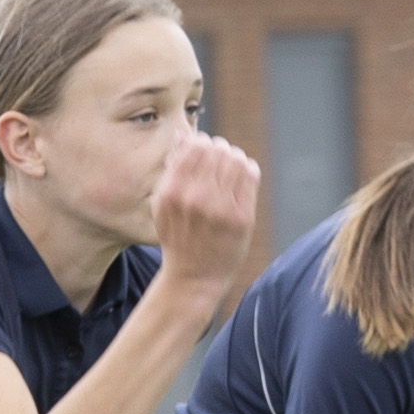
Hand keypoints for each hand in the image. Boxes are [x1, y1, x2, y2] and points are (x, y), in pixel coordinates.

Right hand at [151, 127, 265, 299]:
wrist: (193, 277)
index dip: (201, 143)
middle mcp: (196, 198)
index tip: (203, 151)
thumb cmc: (177, 237)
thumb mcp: (162, 205)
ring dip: (235, 158)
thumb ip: (171, 170)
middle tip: (220, 160)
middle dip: (220, 150)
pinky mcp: (242, 217)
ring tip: (231, 167)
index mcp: (172, 192)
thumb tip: (184, 137)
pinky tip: (242, 175)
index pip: (195, 146)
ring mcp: (221, 208)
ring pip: (236, 160)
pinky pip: (250, 176)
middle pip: (217, 150)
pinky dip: (248, 169)